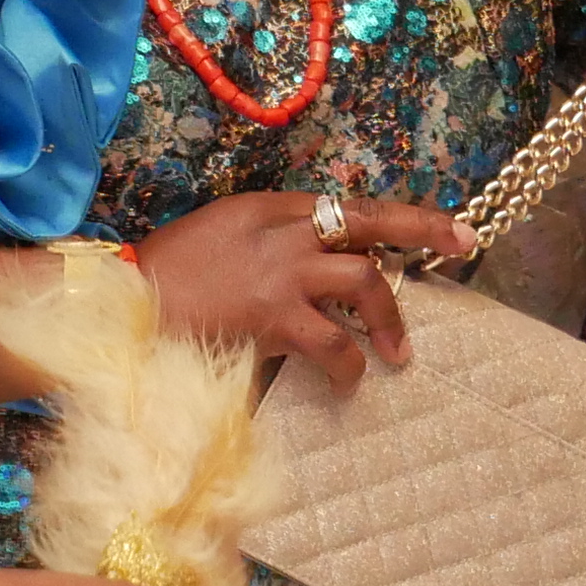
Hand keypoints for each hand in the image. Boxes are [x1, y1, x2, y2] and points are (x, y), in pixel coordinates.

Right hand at [135, 191, 474, 391]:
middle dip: (424, 233)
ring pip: (362, 282)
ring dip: (389, 320)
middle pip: (369, 227)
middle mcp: (281, 231)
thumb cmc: (164, 276)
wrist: (122, 302)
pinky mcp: (271, 317)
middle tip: (463, 251)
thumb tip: (325, 265)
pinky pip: (331, 341)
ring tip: (397, 354)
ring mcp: (279, 273)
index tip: (452, 226)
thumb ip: (272, 241)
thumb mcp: (221, 235)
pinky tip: (350, 380)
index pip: (351, 205)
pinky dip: (349, 364)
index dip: (408, 215)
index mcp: (268, 208)